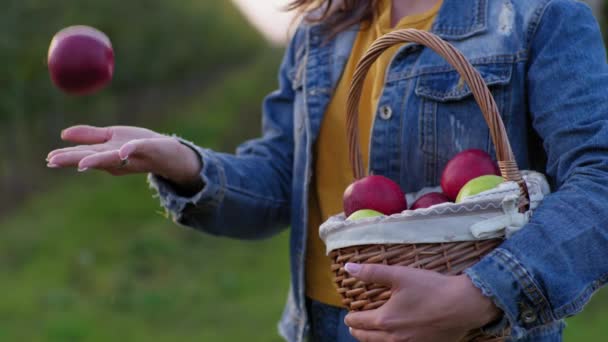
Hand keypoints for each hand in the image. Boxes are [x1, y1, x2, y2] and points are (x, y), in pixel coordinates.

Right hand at [46, 125, 202, 187]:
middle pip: (93, 159)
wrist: (169, 152)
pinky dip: (130, 150)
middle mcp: (117, 159)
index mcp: (106, 154)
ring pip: (112, 158)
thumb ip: (90, 136)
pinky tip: (122, 151)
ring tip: (82, 164)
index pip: (83, 155)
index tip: (50, 159)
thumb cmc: (139, 144)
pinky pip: (138, 149)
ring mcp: (132, 155)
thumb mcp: (112, 137)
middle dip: (74, 160)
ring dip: (97, 161)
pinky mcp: (148, 148)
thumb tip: (63, 134)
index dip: (66, 157)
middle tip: (54, 162)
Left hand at [343, 263, 501, 341]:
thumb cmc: (431, 288)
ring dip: (371, 340)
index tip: (348, 315)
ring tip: (370, 334)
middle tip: (354, 326)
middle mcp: (394, 338)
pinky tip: (394, 338)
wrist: (463, 305)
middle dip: (358, 331)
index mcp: (385, 320)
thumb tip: (348, 268)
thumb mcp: (399, 275)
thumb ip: (372, 272)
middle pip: (366, 338)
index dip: (351, 318)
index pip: (358, 322)